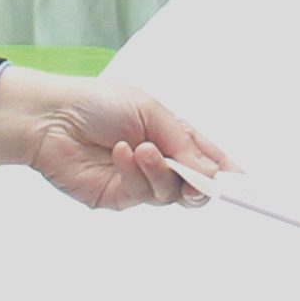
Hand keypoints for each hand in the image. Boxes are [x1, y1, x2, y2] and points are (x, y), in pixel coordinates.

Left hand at [0, 69, 225, 206]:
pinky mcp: (118, 197)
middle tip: (202, 178)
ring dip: (161, 171)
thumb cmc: (98, 103)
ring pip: (171, 193)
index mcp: (172, 135)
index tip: (248, 185)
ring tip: (143, 148)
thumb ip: (181, 143)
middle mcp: (160, 162)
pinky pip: (140, 194)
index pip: (209, 159)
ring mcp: (139, 182)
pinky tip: (121, 152)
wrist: (51, 117)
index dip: (229, 173)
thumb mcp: (150, 111)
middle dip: (202, 183)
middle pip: (196, 186)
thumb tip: (212, 172)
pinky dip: (135, 173)